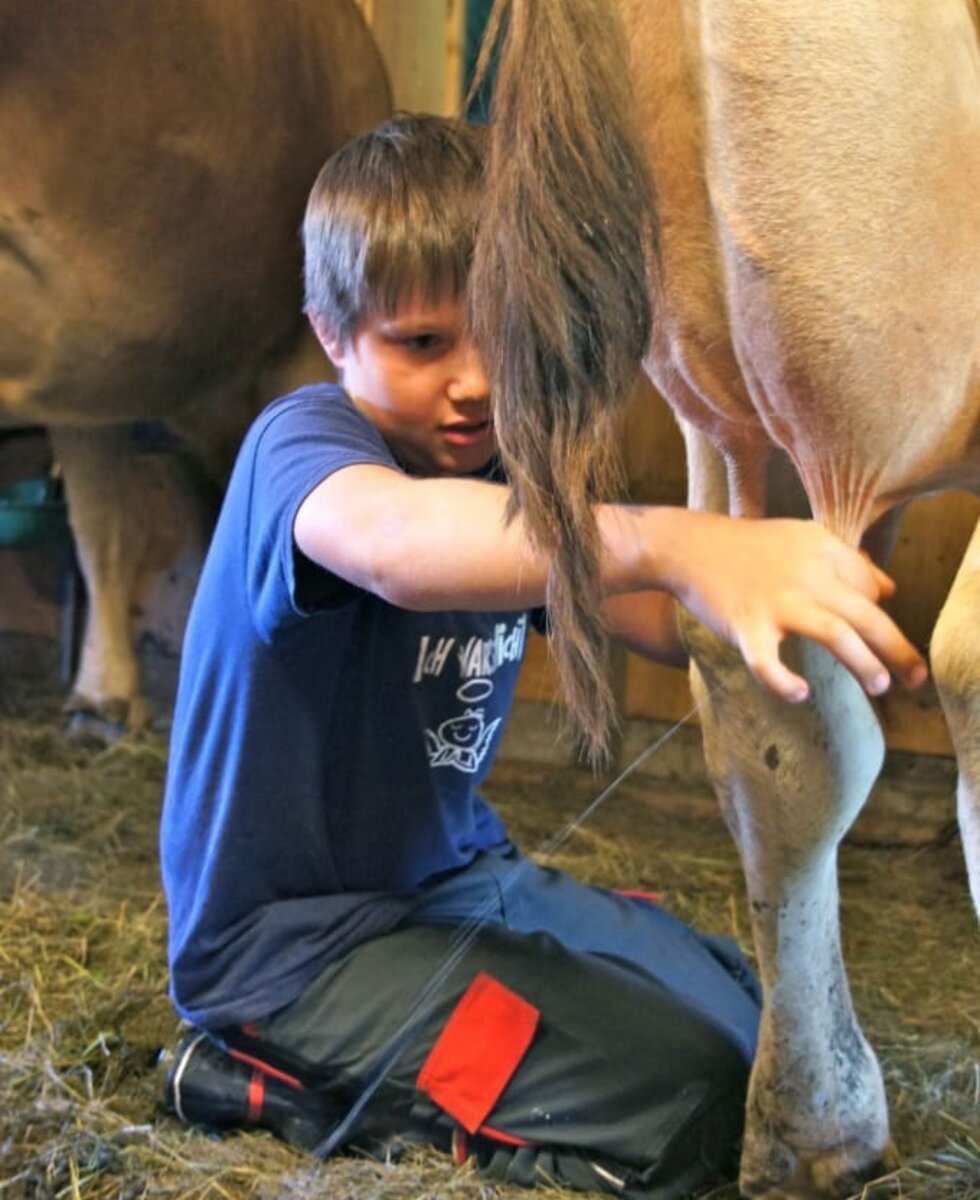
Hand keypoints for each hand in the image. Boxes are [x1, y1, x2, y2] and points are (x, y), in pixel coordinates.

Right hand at [669, 512, 927, 702]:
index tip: (883, 643)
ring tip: (879, 686)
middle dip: (898, 649)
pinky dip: (784, 682)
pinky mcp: (746, 626)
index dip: (881, 618)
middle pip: (867, 614)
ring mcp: (776, 602)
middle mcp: (807, 574)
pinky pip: (768, 662)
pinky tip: (800, 694)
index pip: (871, 590)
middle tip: (916, 678)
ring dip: (864, 664)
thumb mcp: (803, 538)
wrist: (689, 546)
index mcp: (823, 549)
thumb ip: (848, 561)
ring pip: (836, 635)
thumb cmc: (747, 547)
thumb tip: (890, 590)